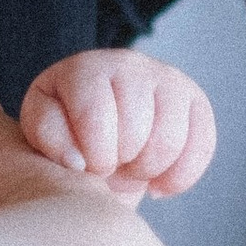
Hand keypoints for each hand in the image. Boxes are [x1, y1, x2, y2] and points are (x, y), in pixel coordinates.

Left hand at [20, 50, 215, 199]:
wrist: (98, 126)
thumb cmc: (67, 128)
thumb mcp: (43, 129)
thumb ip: (49, 137)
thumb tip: (78, 159)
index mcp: (85, 68)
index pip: (96, 117)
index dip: (93, 156)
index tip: (85, 166)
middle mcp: (129, 63)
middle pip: (135, 132)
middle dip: (119, 163)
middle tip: (108, 165)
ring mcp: (167, 78)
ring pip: (169, 141)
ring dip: (147, 171)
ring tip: (129, 168)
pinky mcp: (195, 101)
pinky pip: (202, 146)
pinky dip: (179, 177)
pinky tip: (157, 182)